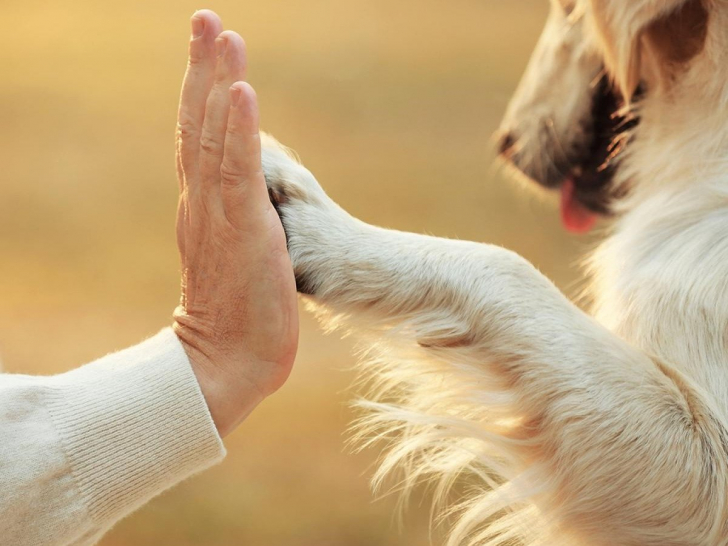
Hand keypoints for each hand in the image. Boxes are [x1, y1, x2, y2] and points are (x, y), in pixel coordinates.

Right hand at [172, 10, 298, 437]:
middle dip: (203, 69)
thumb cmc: (239, 312)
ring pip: (215, 138)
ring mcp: (220, 215)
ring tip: (222, 36)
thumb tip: (248, 201)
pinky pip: (238, 172)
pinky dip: (238, 130)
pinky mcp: (243, 230)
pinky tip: (241, 92)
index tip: (208, 48)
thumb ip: (236, 221)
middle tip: (206, 20)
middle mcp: (204, 203)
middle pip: (199, 125)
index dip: (203, 91)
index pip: (199, 137)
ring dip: (218, 84)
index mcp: (204, 207)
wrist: (231, 360)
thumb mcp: (237, 254)